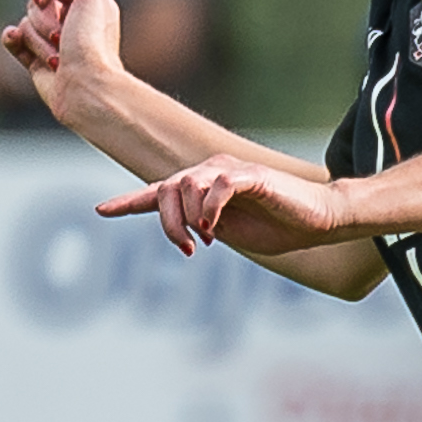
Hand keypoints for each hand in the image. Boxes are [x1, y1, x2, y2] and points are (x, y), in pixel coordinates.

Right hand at [1, 0, 121, 122]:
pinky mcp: (37, 61)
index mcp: (87, 3)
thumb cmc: (91, 44)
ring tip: (57, 57)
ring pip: (26, 24)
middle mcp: (71, 21)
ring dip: (38, 39)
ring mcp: (53, 42)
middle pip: (36, 3)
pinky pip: (15, 41)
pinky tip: (13, 37)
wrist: (85, 89)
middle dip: (43, 18)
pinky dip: (13, 39)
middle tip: (60, 36)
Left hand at [97, 154, 349, 258]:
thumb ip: (202, 227)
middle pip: (166, 189)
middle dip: (166, 224)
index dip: (129, 202)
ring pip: (186, 184)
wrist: (318, 220)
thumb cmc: (278, 227)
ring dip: (187, 218)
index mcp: (203, 189)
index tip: (102, 210)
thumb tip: (182, 230)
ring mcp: (230, 171)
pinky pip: (218, 184)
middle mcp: (211, 173)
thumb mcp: (230, 232)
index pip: (159, 192)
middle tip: (187, 249)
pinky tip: (214, 226)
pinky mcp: (251, 175)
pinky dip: (210, 206)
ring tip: (205, 239)